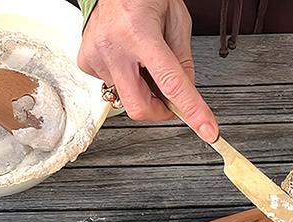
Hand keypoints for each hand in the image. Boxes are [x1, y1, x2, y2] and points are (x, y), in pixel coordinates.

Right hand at [77, 0, 218, 141]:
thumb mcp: (177, 21)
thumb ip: (183, 60)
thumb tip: (185, 92)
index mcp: (140, 33)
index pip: (170, 82)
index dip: (191, 109)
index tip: (206, 129)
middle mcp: (114, 47)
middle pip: (139, 106)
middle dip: (159, 111)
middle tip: (169, 100)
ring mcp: (96, 56)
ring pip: (125, 96)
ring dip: (140, 87)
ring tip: (140, 57)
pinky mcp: (85, 61)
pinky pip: (110, 85)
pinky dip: (124, 77)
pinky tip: (124, 55)